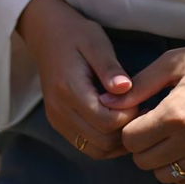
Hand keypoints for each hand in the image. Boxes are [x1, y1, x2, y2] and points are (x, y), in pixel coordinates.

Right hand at [16, 0, 136, 157]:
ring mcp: (57, 119)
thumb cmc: (75, 34)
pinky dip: (106, 143)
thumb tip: (126, 88)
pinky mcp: (59, 123)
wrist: (46, 33)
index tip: (138, 98)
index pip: (106, 122)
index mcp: (68, 89)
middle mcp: (59, 110)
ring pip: (96, 150)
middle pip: (103, 141)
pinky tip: (116, 124)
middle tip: (138, 109)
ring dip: (118, 141)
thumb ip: (110, 67)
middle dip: (126, 130)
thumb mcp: (96, 42)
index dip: (129, 115)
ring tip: (128, 117)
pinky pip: (87, 146)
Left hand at [106, 34, 184, 183]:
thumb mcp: (173, 62)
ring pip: (163, 175)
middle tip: (151, 125)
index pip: (130, 139)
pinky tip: (183, 148)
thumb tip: (106, 101)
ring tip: (168, 136)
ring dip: (158, 159)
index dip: (128, 126)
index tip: (139, 113)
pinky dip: (178, 171)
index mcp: (176, 113)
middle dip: (141, 143)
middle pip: (143, 160)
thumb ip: (139, 85)